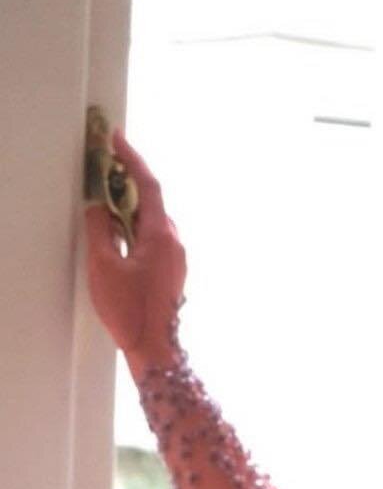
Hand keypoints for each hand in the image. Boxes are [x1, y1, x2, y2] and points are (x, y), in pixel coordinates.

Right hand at [83, 129, 187, 356]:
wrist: (156, 349)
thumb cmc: (131, 311)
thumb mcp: (103, 265)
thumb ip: (99, 228)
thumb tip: (98, 207)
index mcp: (161, 236)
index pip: (148, 185)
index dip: (132, 158)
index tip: (116, 138)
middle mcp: (175, 243)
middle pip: (153, 201)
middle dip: (129, 181)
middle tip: (106, 166)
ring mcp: (177, 258)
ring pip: (154, 221)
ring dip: (132, 206)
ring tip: (108, 200)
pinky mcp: (173, 271)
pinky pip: (156, 238)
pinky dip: (138, 226)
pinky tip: (121, 234)